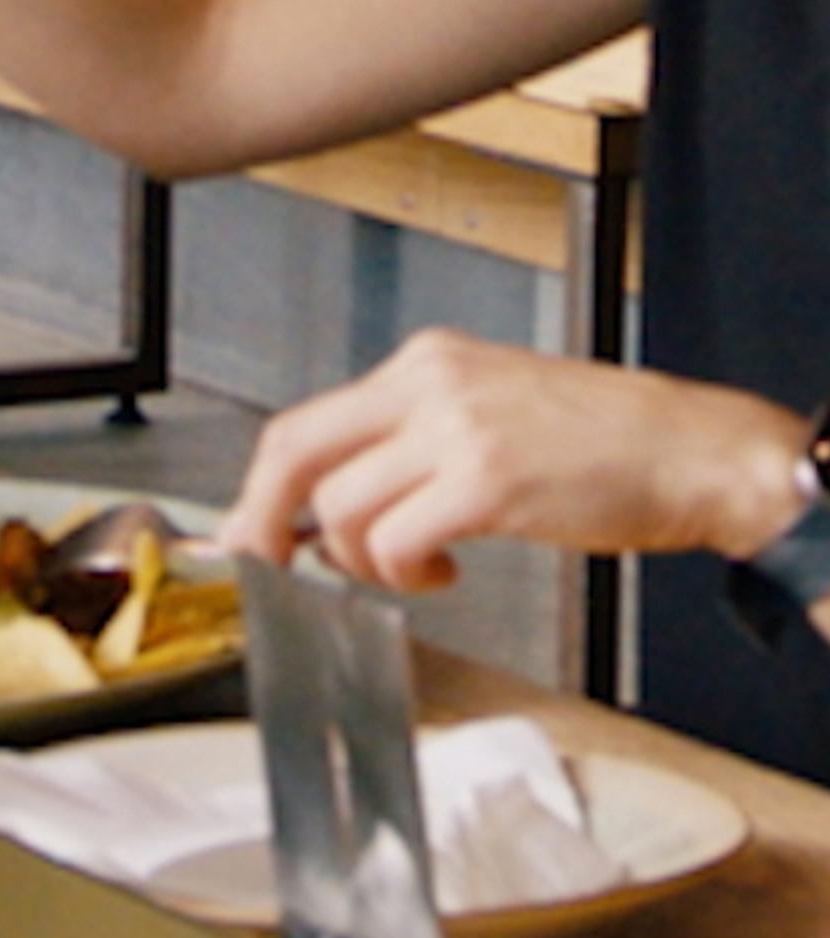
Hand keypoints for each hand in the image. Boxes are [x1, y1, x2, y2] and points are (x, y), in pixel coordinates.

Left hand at [219, 327, 807, 589]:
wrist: (689, 449)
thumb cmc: (599, 441)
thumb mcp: (486, 412)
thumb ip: (409, 444)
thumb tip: (334, 503)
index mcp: (422, 363)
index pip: (303, 421)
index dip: (260, 488)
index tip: (247, 535)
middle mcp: (427, 382)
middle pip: (293, 450)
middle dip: (264, 522)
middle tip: (269, 571)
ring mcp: (455, 427)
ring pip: (341, 506)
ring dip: (362, 562)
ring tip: (412, 569)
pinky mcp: (487, 479)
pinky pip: (398, 539)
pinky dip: (405, 574)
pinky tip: (444, 573)